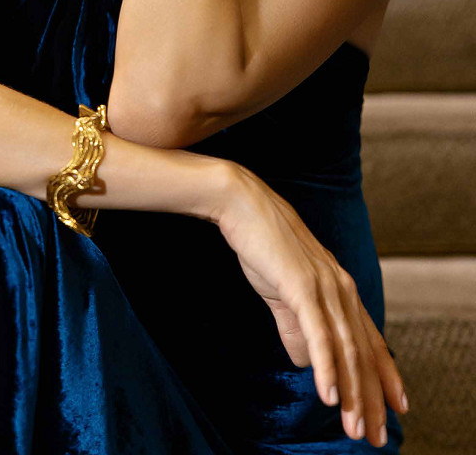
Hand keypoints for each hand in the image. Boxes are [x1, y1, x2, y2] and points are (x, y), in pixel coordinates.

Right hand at [212, 163, 406, 445]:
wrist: (241, 204)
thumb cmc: (261, 244)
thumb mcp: (281, 291)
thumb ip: (295, 327)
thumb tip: (306, 362)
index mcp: (340, 291)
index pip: (370, 343)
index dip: (384, 378)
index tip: (394, 411)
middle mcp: (342, 291)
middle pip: (364, 354)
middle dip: (372, 400)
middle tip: (374, 436)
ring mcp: (325, 288)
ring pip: (347, 351)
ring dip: (353, 394)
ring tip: (355, 428)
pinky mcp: (302, 287)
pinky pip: (319, 336)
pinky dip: (328, 368)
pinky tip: (330, 395)